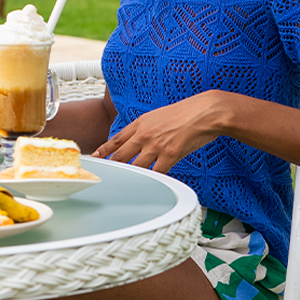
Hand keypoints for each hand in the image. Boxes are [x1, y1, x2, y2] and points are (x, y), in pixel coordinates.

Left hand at [92, 92, 227, 173]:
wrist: (204, 112)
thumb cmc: (185, 113)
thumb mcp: (158, 116)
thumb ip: (147, 128)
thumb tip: (140, 139)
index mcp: (141, 123)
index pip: (117, 138)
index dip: (104, 149)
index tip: (95, 157)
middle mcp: (145, 134)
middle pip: (121, 154)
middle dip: (111, 166)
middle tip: (102, 174)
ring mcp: (156, 145)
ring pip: (136, 166)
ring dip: (129, 176)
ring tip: (121, 185)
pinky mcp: (170, 155)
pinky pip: (157, 172)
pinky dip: (152, 180)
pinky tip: (147, 187)